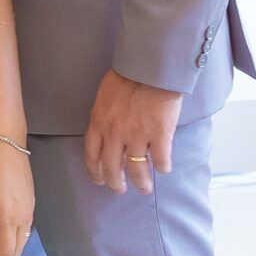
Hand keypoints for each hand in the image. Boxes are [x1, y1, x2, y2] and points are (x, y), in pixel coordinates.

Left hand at [0, 137, 34, 255]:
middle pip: (17, 251)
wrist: (8, 142)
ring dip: (9, 254)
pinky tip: (3, 239)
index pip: (5, 253)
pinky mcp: (31, 203)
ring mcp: (30, 209)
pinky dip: (15, 241)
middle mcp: (24, 216)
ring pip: (23, 242)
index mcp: (8, 216)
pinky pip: (25, 230)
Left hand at [83, 69, 181, 194]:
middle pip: (112, 168)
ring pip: (137, 170)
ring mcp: (137, 135)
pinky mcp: (160, 134)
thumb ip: (104, 118)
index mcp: (99, 122)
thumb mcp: (105, 97)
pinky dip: (162, 168)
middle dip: (115, 183)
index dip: (95, 172)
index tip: (99, 180)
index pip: (92, 155)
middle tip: (120, 189)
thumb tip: (107, 135)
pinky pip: (160, 160)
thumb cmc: (128, 75)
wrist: (150, 65)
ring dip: (141, 183)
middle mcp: (115, 133)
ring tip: (145, 188)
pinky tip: (163, 169)